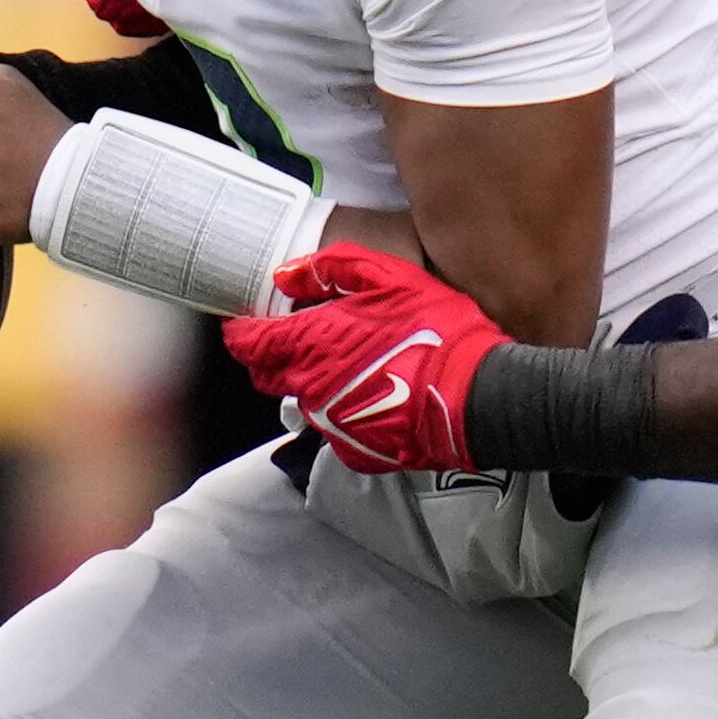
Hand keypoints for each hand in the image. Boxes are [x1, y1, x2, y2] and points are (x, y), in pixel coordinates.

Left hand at [221, 246, 502, 471]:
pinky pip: (336, 427)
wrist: (476, 396)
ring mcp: (331, 422)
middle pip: (268, 375)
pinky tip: (376, 395)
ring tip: (353, 366)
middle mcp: (310, 386)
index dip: (241, 332)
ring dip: (316, 382)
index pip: (249, 343)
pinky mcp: (354, 449)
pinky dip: (346, 411)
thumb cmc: (436, 331)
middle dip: (274, 357)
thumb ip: (332, 269)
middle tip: (300, 339)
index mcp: (311, 343)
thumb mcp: (389, 278)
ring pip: (304, 400)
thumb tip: (287, 274)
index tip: (245, 324)